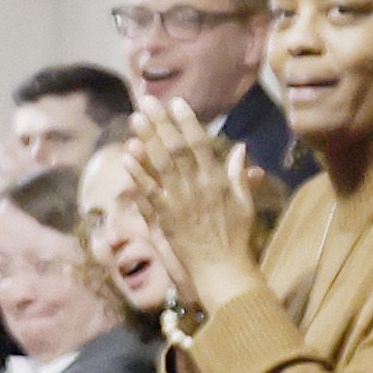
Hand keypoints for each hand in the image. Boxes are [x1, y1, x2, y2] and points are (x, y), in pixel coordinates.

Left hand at [125, 99, 260, 312]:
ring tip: (134, 119)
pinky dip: (138, 173)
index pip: (199, 144)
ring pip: (160, 166)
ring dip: (146, 140)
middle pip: (175, 148)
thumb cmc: (237, 237)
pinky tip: (128, 156)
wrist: (224, 271)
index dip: (186, 122)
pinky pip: (149, 192)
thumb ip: (238, 174)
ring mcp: (179, 203)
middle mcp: (197, 187)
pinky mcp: (165, 219)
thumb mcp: (244, 203)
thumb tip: (240, 148)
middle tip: (146, 101)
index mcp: (217, 181)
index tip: (176, 102)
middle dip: (160, 123)